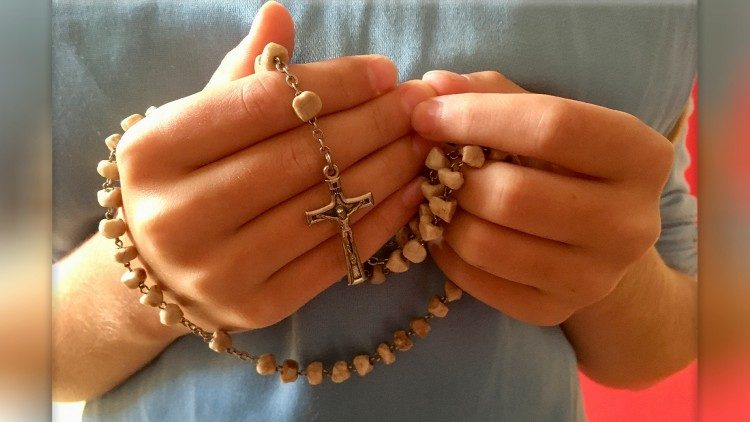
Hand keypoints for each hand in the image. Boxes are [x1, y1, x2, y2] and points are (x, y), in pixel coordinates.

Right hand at [117, 2, 434, 329]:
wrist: (158, 270)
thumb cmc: (186, 179)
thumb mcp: (197, 122)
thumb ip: (240, 74)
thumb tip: (280, 14)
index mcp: (153, 153)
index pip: (262, 103)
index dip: (334, 83)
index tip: (384, 70)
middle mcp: (176, 216)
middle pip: (300, 157)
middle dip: (373, 123)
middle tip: (417, 103)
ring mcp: (217, 270)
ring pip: (323, 207)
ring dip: (388, 168)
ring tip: (421, 141)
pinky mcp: (257, 306)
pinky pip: (334, 257)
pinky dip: (381, 220)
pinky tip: (411, 189)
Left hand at [412, 70, 674, 325]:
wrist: (600, 239)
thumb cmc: (565, 164)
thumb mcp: (545, 117)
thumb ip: (493, 94)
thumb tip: (434, 85)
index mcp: (640, 156)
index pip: (551, 127)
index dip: (477, 116)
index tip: (427, 113)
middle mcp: (631, 223)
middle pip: (514, 195)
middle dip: (457, 176)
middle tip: (433, 165)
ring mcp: (596, 277)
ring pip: (488, 245)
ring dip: (445, 217)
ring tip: (439, 197)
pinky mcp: (555, 310)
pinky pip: (477, 283)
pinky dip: (447, 254)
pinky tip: (447, 231)